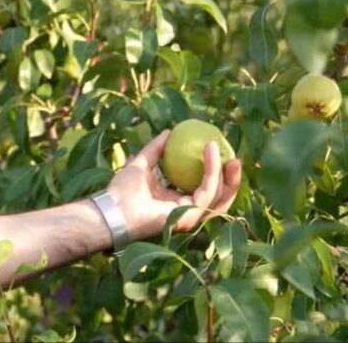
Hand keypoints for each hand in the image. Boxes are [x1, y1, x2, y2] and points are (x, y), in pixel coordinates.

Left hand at [104, 129, 241, 241]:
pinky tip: (210, 153)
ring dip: (225, 173)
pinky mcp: (189, 216)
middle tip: (235, 157)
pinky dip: (212, 172)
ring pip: (218, 196)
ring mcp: (190, 216)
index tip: (220, 152)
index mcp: (178, 201)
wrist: (112, 208)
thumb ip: (156, 149)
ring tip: (226, 152)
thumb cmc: (122, 191)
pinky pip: (207, 192)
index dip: (217, 174)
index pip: (205, 190)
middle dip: (231, 179)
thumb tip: (170, 131)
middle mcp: (187, 210)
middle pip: (219, 197)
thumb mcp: (141, 163)